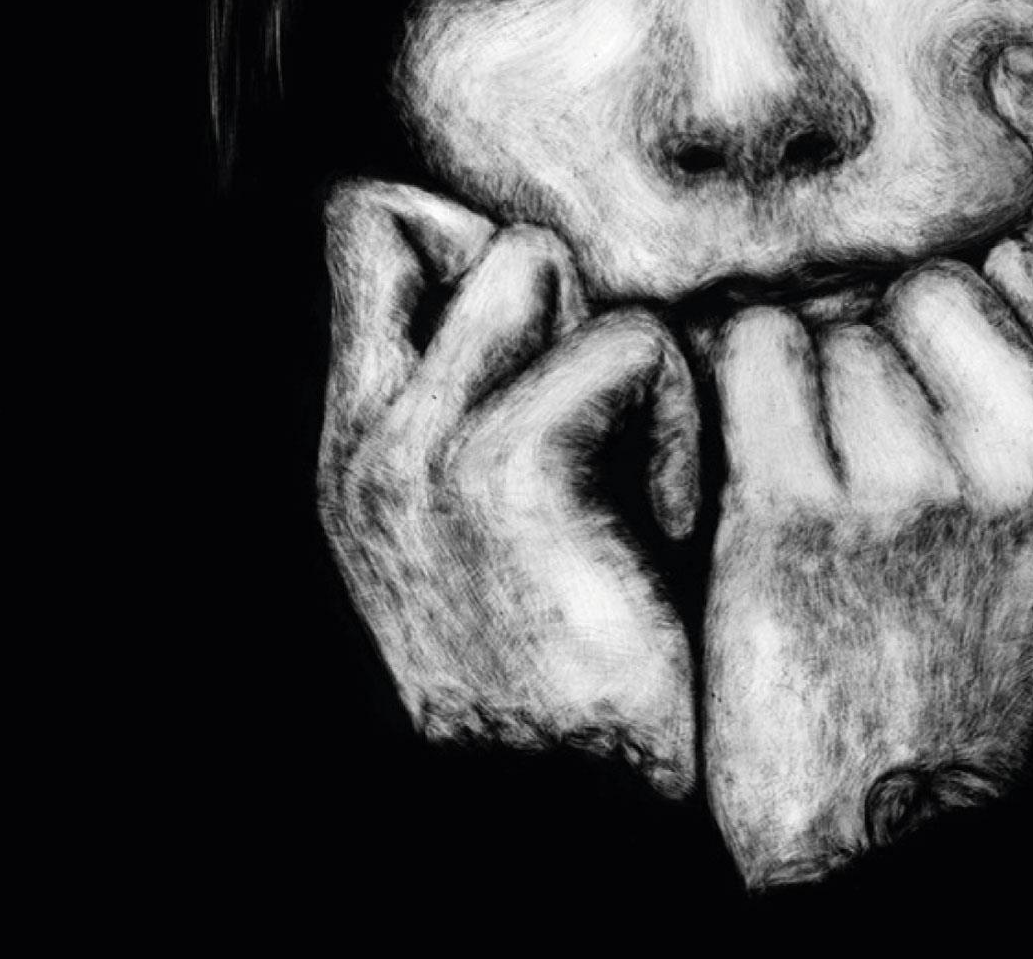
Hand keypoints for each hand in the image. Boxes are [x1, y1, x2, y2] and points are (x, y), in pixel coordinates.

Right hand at [316, 180, 701, 794]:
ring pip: (538, 259)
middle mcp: (368, 437)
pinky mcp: (496, 468)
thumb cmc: (588, 652)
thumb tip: (530, 251)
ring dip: (625, 346)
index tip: (556, 329)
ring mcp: (418, 450)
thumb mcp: (501, 512)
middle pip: (479, 234)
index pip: (367, 224)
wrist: (590, 809)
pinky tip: (666, 520)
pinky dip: (674, 418)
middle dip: (573, 294)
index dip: (475, 232)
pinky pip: (626, 345)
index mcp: (359, 441)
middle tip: (611, 424)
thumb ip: (485, 386)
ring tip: (640, 463)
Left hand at [702, 45, 1032, 884]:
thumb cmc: (966, 613)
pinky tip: (760, 483)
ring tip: (835, 490)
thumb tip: (1010, 203)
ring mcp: (929, 484)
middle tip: (895, 463)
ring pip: (834, 313)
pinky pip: (752, 348)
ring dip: (812, 374)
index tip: (1022, 73)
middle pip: (935, 271)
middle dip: (894, 335)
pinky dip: (736, 392)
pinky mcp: (808, 510)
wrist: (883, 798)